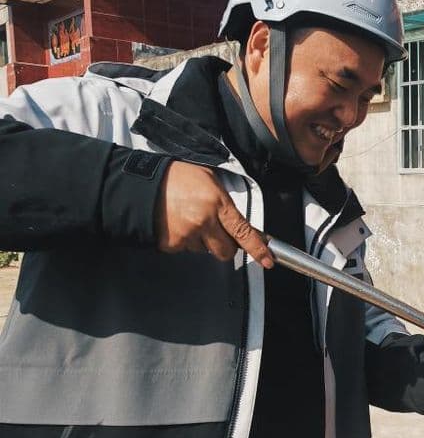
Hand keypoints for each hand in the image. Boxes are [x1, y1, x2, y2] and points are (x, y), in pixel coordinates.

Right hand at [155, 161, 273, 267]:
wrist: (141, 184)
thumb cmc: (175, 177)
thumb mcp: (209, 179)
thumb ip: (225, 203)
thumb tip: (240, 223)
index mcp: (217, 203)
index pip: (243, 231)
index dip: (257, 248)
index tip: (267, 260)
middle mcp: (204, 221)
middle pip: (226, 251)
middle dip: (225, 245)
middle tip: (215, 230)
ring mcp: (187, 235)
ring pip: (204, 250)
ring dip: (202, 240)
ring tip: (189, 219)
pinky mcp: (171, 244)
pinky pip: (186, 249)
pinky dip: (184, 240)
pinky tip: (177, 223)